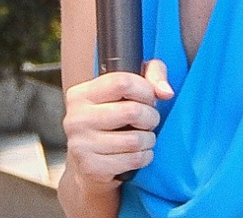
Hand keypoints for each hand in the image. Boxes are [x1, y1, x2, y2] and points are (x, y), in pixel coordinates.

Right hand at [62, 60, 172, 189]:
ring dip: (148, 139)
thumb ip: (151, 74)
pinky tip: (138, 153)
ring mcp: (81, 145)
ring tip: (143, 137)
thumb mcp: (125, 91)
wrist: (87, 165)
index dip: (145, 90)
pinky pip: (134, 160)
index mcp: (80, 94)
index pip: (121, 82)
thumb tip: (166, 91)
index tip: (148, 98)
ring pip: (135, 139)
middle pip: (132, 111)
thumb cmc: (111, 122)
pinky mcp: (92, 168)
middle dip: (150, 117)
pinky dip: (144, 157)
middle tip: (147, 121)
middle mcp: (76, 118)